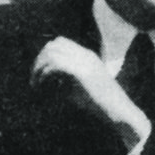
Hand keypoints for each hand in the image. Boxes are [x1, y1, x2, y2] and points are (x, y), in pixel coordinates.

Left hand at [30, 37, 150, 150]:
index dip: (45, 55)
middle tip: (34, 79)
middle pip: (53, 45)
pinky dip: (44, 74)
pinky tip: (41, 87)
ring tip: (35, 84)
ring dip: (39, 68)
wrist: (120, 112)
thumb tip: (50, 83)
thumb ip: (67, 82)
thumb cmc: (102, 106)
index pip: (60, 42)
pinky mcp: (82, 73)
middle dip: (39, 60)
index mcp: (87, 56)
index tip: (39, 73)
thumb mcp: (82, 89)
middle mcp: (85, 55)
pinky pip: (55, 65)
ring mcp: (84, 62)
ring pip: (52, 53)